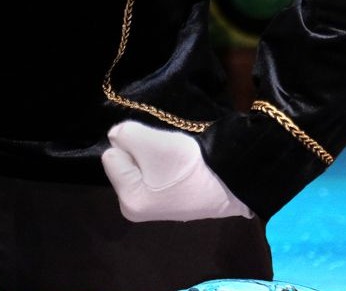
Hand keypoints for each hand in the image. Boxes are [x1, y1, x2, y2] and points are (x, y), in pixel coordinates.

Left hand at [101, 120, 252, 221]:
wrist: (234, 179)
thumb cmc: (189, 165)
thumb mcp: (150, 142)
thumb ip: (123, 134)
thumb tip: (116, 138)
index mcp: (128, 201)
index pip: (111, 155)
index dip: (132, 146)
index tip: (156, 152)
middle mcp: (134, 210)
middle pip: (123, 162)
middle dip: (141, 153)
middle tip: (167, 156)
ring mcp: (152, 207)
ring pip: (139, 165)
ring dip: (154, 158)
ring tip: (176, 162)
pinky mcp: (168, 200)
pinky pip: (154, 173)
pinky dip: (164, 166)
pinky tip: (181, 169)